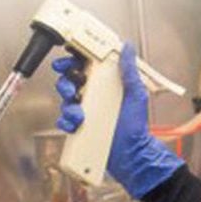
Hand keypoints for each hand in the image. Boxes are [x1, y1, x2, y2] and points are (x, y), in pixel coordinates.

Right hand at [53, 43, 183, 197]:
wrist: (131, 153)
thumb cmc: (136, 126)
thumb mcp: (136, 94)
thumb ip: (129, 71)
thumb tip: (127, 48)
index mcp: (106, 84)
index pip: (86, 65)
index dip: (75, 58)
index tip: (70, 56)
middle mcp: (94, 95)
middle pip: (70, 79)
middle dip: (66, 81)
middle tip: (72, 87)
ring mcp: (85, 111)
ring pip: (65, 99)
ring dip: (69, 104)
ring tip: (81, 113)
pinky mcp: (79, 126)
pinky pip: (64, 120)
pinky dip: (66, 121)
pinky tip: (76, 125)